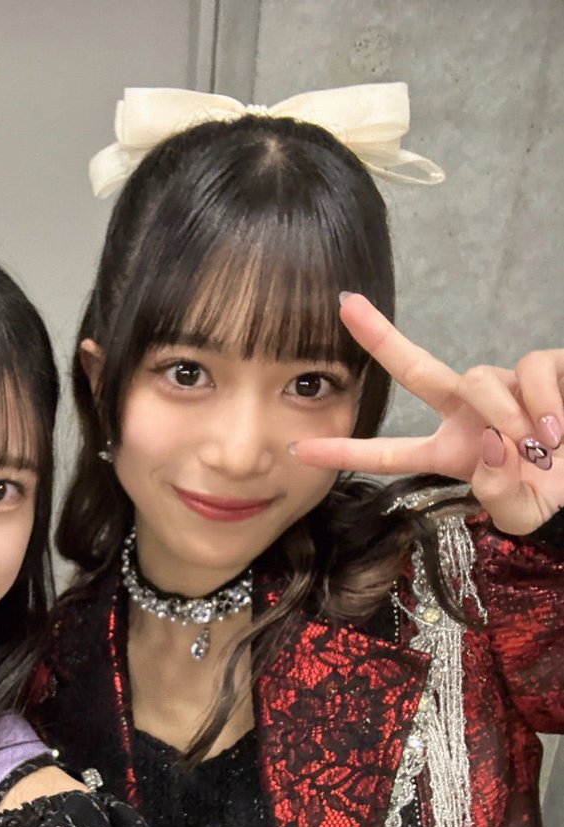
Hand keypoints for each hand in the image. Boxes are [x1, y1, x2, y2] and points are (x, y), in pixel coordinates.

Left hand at [291, 295, 563, 534]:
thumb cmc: (557, 492)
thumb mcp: (523, 511)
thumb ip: (500, 496)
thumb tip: (488, 448)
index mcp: (452, 450)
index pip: (389, 452)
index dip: (345, 452)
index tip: (298, 447)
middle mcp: (471, 412)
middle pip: (417, 368)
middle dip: (380, 336)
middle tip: (345, 305)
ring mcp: (506, 386)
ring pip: (480, 378)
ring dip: (504, 415)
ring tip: (537, 446)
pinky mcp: (545, 367)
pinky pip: (530, 368)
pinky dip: (541, 400)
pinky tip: (557, 427)